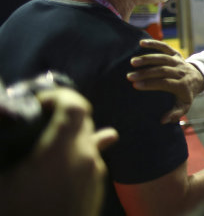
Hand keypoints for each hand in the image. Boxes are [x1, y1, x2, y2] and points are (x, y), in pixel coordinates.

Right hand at [1, 87, 117, 215]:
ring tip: (50, 140)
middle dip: (64, 114)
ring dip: (73, 135)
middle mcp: (86, 157)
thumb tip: (0, 113)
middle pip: (84, 120)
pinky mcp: (97, 190)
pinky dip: (79, 154)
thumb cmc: (19, 210)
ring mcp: (96, 175)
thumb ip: (3, 149)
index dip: (60, 96)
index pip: (76, 105)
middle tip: (40, 120)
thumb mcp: (2, 181)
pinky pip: (93, 161)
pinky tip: (65, 163)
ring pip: (90, 140)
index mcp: (62, 150)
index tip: (39, 102)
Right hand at [127, 39, 203, 121]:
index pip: (165, 83)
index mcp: (182, 85)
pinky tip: (141, 43)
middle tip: (129, 76)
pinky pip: (165, 47)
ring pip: (162, 58)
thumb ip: (175, 114)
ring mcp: (178, 61)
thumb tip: (163, 121)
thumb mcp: (184, 106)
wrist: (198, 78)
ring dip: (147, 59)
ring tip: (132, 62)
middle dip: (145, 73)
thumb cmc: (187, 94)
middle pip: (162, 70)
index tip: (136, 86)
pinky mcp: (175, 53)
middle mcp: (180, 71)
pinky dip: (154, 43)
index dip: (151, 84)